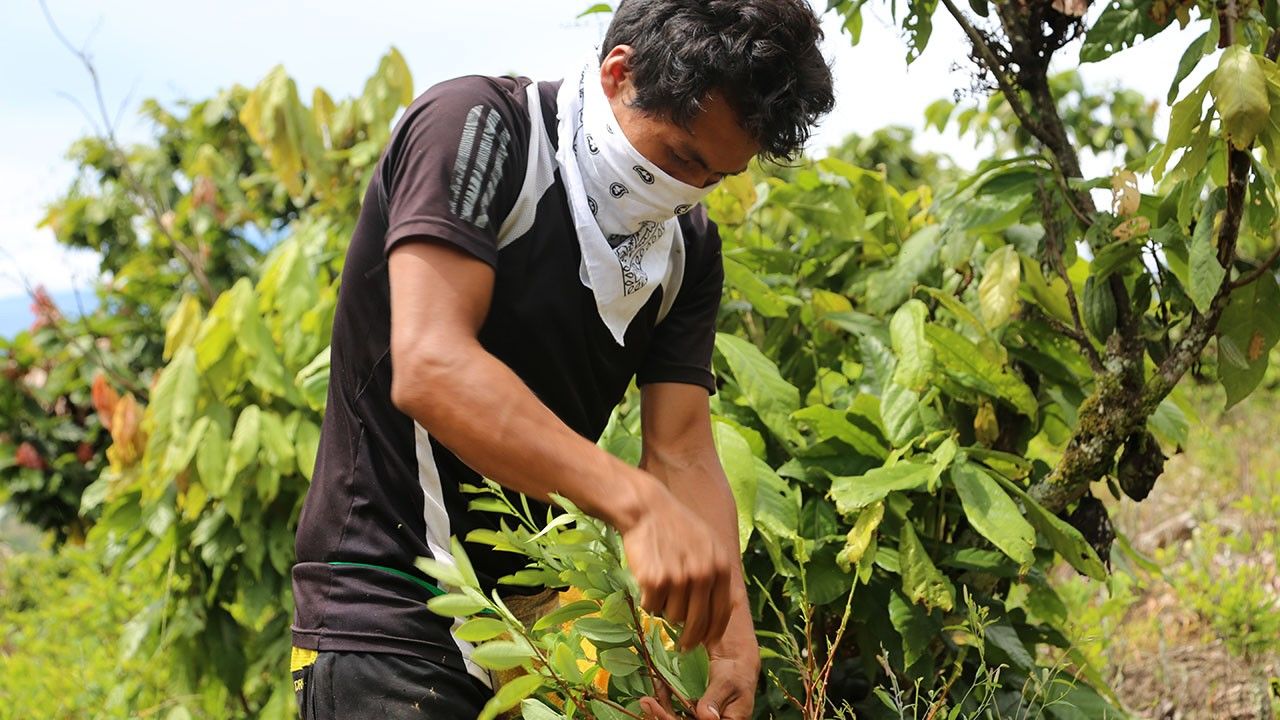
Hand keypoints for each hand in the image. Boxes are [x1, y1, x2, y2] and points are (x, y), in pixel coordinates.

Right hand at [620, 475, 735, 651]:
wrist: (647, 509)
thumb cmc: (677, 528)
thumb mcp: (709, 545)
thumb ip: (719, 574)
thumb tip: (730, 606)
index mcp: (720, 566)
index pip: (721, 613)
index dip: (713, 632)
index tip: (705, 643)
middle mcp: (703, 574)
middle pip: (698, 623)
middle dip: (690, 639)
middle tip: (683, 647)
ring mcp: (679, 578)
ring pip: (673, 617)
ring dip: (666, 609)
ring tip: (661, 587)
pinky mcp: (655, 580)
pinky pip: (652, 607)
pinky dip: (648, 601)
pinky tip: (648, 581)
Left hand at [639, 610, 759, 719]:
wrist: (734, 662)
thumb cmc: (736, 672)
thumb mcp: (727, 683)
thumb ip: (715, 700)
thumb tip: (706, 718)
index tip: (667, 716)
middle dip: (665, 717)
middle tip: (647, 703)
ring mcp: (700, 718)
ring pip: (677, 719)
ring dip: (660, 710)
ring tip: (646, 700)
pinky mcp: (691, 710)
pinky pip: (675, 710)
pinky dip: (663, 702)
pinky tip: (654, 692)